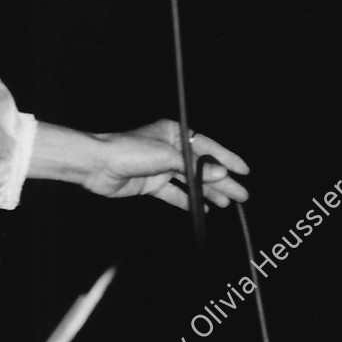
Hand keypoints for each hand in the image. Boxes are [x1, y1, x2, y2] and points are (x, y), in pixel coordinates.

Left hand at [79, 120, 250, 209]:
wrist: (96, 164)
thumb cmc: (129, 151)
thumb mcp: (166, 155)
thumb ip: (194, 167)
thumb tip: (221, 174)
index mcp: (174, 132)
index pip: (207, 147)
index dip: (227, 159)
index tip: (244, 171)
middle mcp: (169, 148)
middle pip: (201, 167)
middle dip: (221, 180)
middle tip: (242, 194)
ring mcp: (160, 167)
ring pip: (190, 182)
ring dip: (209, 192)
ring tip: (228, 203)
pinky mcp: (151, 184)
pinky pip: (175, 194)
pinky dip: (189, 200)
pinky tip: (204, 208)